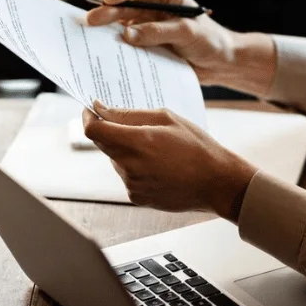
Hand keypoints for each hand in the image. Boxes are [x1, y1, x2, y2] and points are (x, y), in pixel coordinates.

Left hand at [82, 101, 257, 219]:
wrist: (216, 182)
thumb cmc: (196, 146)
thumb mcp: (167, 119)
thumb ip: (130, 115)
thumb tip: (102, 110)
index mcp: (137, 142)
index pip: (94, 130)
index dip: (88, 117)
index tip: (91, 109)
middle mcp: (130, 166)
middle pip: (103, 144)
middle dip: (110, 130)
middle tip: (133, 123)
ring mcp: (132, 184)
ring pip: (115, 159)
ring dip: (125, 149)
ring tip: (157, 148)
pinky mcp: (136, 197)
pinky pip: (126, 175)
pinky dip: (134, 166)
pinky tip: (159, 164)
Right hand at [85, 0, 275, 95]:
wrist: (220, 64)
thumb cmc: (209, 40)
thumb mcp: (187, 32)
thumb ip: (158, 31)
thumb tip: (127, 34)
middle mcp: (151, 10)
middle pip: (123, 8)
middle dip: (106, 13)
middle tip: (91, 21)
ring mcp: (146, 29)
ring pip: (120, 28)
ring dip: (106, 33)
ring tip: (89, 39)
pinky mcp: (145, 49)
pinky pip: (126, 48)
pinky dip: (115, 51)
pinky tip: (102, 56)